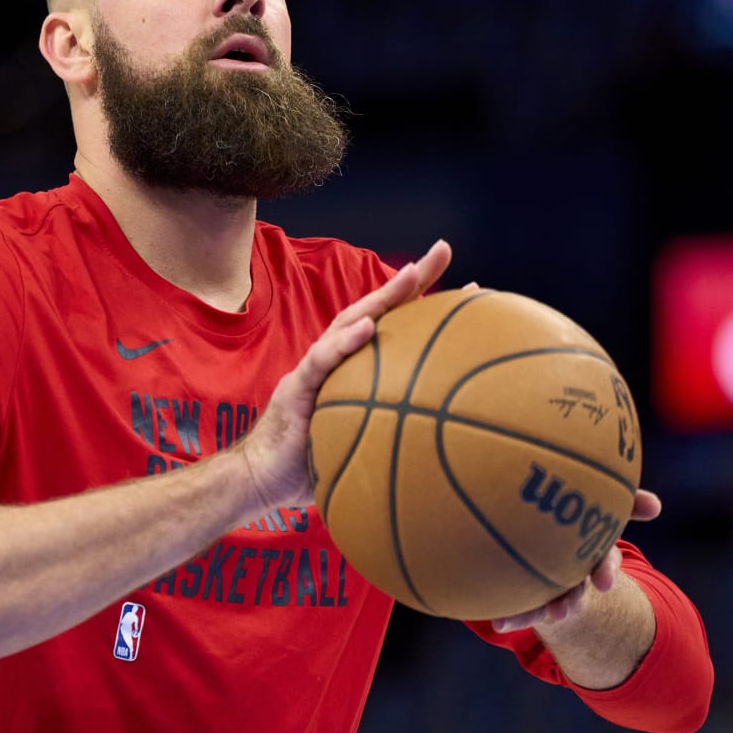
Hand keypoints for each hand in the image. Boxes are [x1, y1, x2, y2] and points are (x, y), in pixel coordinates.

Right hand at [235, 239, 453, 511]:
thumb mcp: (366, 447)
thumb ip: (396, 435)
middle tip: (442, 250)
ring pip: (349, 323)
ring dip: (381, 297)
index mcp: (356, 371)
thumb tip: (454, 449)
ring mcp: (315, 370)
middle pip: (376, 311)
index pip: (396, 328)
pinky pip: (322, 361)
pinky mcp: (296, 389)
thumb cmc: (313, 467)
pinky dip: (344, 343)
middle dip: (410, 279)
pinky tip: (367, 329)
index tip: (472, 287)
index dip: (429, 305)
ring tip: (411, 274)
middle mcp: (337, 361)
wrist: (260, 483)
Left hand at [490, 489, 662, 632]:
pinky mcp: (530, 593)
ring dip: (539, 613)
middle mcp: (574, 570)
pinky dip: (511, 617)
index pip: (605, 560)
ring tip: (520, 623)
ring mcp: (552, 582)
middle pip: (576, 588)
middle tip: (562, 611)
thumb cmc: (578, 511)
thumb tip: (657, 506)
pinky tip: (498, 623)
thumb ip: (626, 501)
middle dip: (571, 601)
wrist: (543, 531)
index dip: (606, 571)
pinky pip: (521, 606)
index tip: (603, 583)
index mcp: (592, 549)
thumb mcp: (600, 501)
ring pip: (549, 601)